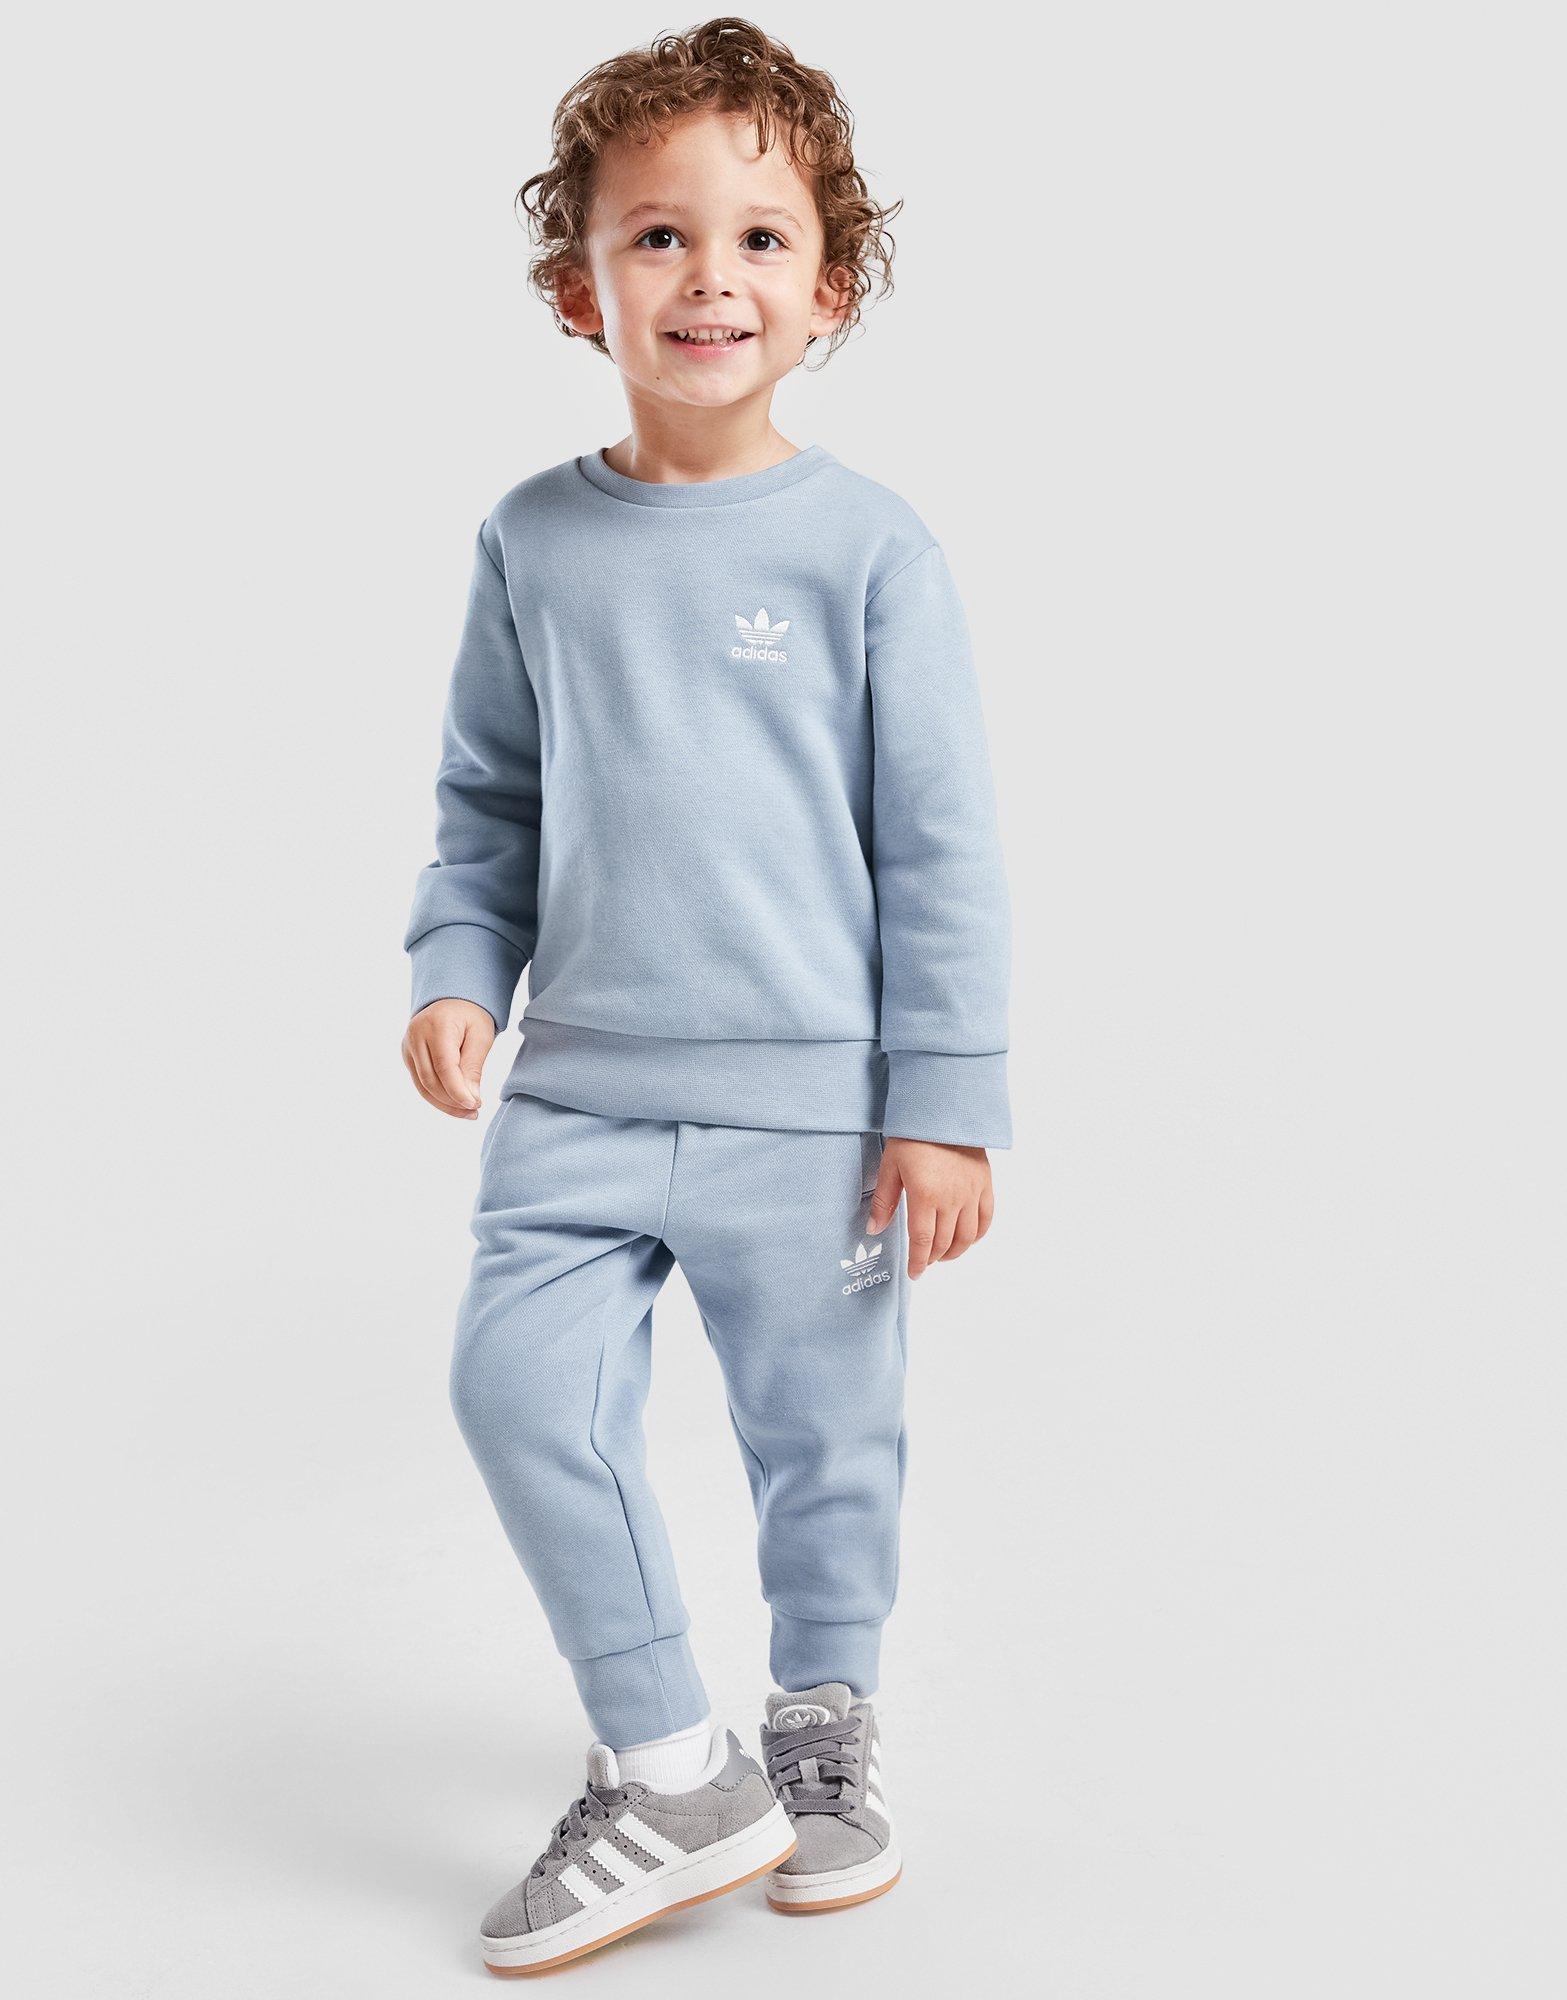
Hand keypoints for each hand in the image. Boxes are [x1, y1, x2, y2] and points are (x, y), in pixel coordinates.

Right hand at [402, 999, 494, 1118]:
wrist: (452, 1001)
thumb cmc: (471, 1016)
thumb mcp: (481, 1035)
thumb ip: (474, 1066)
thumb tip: (470, 1098)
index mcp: (436, 1025)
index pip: (444, 1066)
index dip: (458, 1090)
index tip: (475, 1105)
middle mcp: (415, 1035)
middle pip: (430, 1079)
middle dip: (453, 1101)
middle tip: (476, 1110)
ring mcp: (407, 1046)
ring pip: (423, 1086)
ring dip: (445, 1104)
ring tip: (469, 1112)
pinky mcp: (407, 1056)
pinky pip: (420, 1082)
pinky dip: (437, 1097)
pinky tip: (455, 1104)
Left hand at [867, 1138, 994, 1277]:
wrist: (943, 1110)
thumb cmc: (912, 1135)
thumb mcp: (890, 1166)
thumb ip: (883, 1201)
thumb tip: (874, 1229)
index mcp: (925, 1196)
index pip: (923, 1241)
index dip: (918, 1262)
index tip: (915, 1273)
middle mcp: (952, 1199)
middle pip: (944, 1242)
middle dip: (933, 1257)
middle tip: (925, 1261)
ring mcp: (971, 1192)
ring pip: (967, 1236)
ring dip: (955, 1251)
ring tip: (944, 1254)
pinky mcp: (985, 1184)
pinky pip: (986, 1218)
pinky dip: (977, 1234)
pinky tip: (967, 1238)